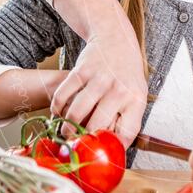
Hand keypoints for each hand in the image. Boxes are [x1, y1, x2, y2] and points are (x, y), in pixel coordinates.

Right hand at [50, 28, 147, 148]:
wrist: (116, 39)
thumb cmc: (126, 73)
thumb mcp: (136, 94)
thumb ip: (127, 118)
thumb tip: (112, 149)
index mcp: (136, 99)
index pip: (126, 133)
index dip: (113, 148)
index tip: (102, 153)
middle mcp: (119, 90)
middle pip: (95, 127)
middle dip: (82, 141)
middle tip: (76, 145)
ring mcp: (99, 79)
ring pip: (76, 114)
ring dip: (66, 128)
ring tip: (65, 132)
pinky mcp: (81, 71)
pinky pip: (63, 97)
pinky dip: (57, 109)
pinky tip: (59, 112)